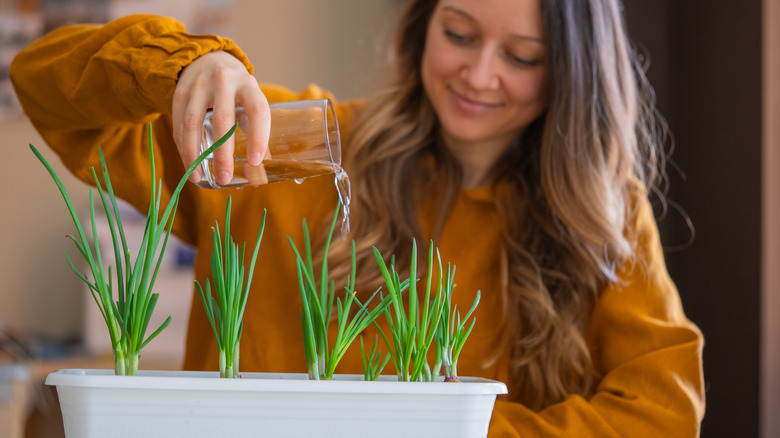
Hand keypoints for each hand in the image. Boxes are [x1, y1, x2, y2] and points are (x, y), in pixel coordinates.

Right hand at [172, 51, 269, 184]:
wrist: (207, 59)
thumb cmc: (235, 89)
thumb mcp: (249, 100)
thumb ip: (253, 129)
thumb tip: (258, 168)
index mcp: (247, 84)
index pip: (257, 111)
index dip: (258, 137)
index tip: (255, 161)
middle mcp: (223, 81)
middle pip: (223, 120)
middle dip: (223, 153)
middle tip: (224, 178)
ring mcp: (198, 85)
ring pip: (193, 123)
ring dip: (194, 154)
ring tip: (197, 178)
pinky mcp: (179, 92)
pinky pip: (178, 124)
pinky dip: (183, 147)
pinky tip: (188, 164)